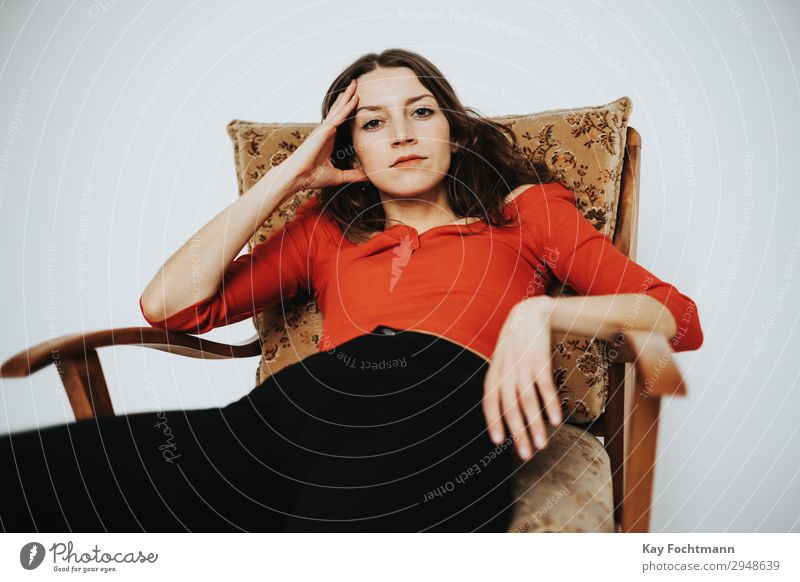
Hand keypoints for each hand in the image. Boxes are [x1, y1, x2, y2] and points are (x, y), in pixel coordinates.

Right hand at [277, 78, 368, 192]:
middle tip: (355, 83)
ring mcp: (324, 130)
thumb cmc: (312, 176)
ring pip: (338, 109)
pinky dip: (346, 108)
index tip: (356, 98)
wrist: (298, 177)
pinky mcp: (323, 131)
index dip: (347, 108)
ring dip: (347, 96)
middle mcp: (326, 131)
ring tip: (355, 84)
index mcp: (329, 139)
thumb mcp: (338, 176)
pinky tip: (353, 99)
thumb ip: (353, 175)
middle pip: (338, 110)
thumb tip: (367, 177)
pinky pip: (338, 117)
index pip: (340, 120)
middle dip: (347, 97)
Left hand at [482, 296, 562, 461]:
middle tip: (526, 455)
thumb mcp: (502, 362)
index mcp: (494, 373)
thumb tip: (505, 415)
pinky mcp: (540, 360)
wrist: (530, 313)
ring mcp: (523, 366)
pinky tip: (556, 421)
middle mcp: (506, 371)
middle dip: (517, 433)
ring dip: (535, 425)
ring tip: (542, 445)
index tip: (499, 443)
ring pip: (527, 401)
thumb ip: (500, 384)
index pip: (489, 402)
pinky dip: (550, 404)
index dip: (493, 422)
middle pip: (510, 407)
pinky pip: (545, 386)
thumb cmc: (516, 345)